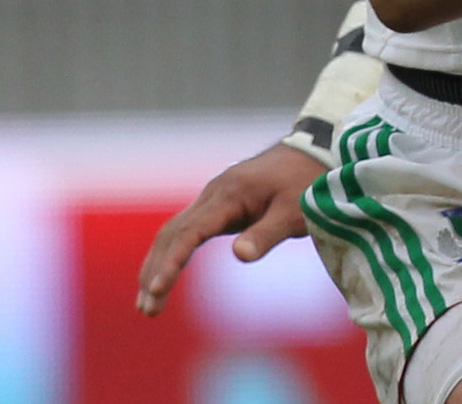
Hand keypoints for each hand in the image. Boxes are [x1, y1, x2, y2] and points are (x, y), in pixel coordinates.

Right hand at [136, 143, 324, 315]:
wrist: (314, 151)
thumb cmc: (307, 182)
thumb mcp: (295, 211)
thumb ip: (267, 233)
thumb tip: (240, 256)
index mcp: (229, 195)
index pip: (191, 232)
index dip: (172, 262)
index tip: (157, 290)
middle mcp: (213, 194)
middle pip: (172, 234)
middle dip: (156, 271)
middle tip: (148, 310)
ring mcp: (213, 198)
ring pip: (174, 232)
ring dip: (158, 265)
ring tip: (147, 305)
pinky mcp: (218, 204)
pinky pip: (185, 230)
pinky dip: (171, 254)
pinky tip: (163, 276)